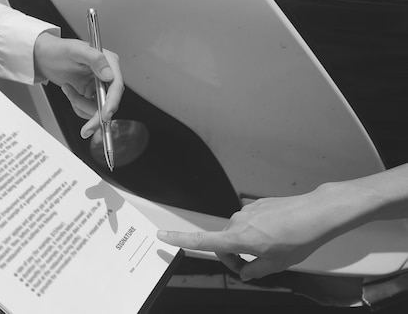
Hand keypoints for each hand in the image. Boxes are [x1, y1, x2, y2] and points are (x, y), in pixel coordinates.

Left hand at [33, 32, 123, 137]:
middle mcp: (106, 75)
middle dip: (97, 116)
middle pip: (109, 102)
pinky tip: (69, 91)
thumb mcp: (75, 50)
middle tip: (87, 129)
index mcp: (109, 62)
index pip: (116, 86)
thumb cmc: (58, 49)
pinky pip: (87, 109)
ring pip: (98, 109)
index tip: (105, 115)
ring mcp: (98, 86)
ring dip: (81, 105)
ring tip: (68, 90)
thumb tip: (109, 75)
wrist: (44, 56)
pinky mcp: (90, 94)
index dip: (112, 102)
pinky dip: (77, 105)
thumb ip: (95, 59)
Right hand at [157, 185, 358, 280]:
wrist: (317, 212)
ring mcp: (247, 211)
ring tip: (272, 250)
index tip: (162, 235)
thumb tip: (247, 272)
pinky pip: (249, 222)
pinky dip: (257, 233)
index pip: (202, 240)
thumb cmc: (300, 237)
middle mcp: (238, 221)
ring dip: (246, 244)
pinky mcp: (257, 205)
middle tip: (253, 268)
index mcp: (239, 237)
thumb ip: (256, 270)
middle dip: (233, 257)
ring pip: (237, 233)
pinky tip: (277, 236)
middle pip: (223, 243)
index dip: (179, 239)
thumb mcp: (278, 264)